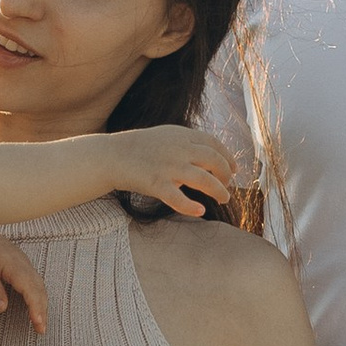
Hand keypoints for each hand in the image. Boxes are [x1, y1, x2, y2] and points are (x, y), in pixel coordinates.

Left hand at [0, 226, 47, 327]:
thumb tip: (3, 308)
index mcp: (14, 264)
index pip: (31, 289)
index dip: (36, 307)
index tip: (39, 324)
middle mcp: (24, 263)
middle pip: (40, 289)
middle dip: (43, 310)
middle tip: (42, 330)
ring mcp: (24, 263)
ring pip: (39, 286)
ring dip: (42, 304)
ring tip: (41, 323)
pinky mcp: (21, 265)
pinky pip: (35, 282)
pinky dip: (38, 296)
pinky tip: (35, 307)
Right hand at [112, 124, 237, 219]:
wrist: (111, 156)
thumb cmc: (139, 148)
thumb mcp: (166, 136)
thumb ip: (187, 142)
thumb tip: (211, 154)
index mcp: (182, 135)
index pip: (214, 144)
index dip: (228, 157)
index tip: (234, 169)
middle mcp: (179, 149)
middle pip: (214, 161)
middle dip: (226, 175)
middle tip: (228, 186)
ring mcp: (168, 167)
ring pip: (204, 181)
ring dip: (219, 191)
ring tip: (223, 198)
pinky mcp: (157, 184)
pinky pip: (179, 198)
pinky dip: (192, 207)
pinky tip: (200, 211)